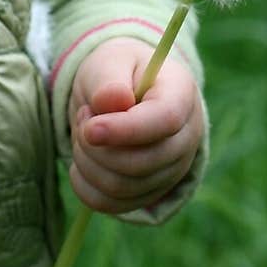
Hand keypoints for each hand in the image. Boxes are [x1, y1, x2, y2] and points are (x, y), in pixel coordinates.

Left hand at [68, 37, 204, 214]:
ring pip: (124, 187)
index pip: (164, 121)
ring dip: (88, 162)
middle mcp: (186, 138)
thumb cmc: (117, 72)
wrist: (122, 89)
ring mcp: (172, 170)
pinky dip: (86, 186)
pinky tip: (80, 160)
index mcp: (181, 95)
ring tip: (83, 132)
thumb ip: (109, 80)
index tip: (90, 129)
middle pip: (143, 163)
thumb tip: (113, 101)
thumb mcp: (109, 62)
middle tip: (83, 116)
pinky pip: (114, 204)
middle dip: (97, 146)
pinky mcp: (152, 191)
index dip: (126, 130)